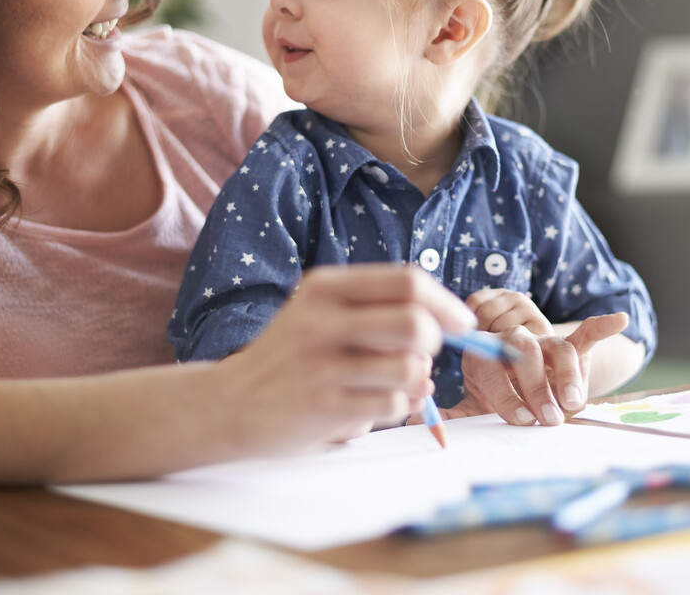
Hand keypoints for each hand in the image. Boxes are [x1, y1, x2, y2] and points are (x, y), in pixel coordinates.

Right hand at [217, 264, 475, 454]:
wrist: (227, 403)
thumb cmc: (288, 357)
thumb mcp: (320, 313)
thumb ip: (375, 310)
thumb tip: (447, 323)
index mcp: (325, 287)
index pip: (406, 281)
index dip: (446, 303)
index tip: (462, 323)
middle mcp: (321, 320)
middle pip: (414, 322)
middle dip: (433, 342)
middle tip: (423, 355)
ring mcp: (321, 365)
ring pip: (408, 368)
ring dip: (415, 380)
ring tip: (392, 384)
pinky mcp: (323, 407)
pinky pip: (392, 405)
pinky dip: (397, 407)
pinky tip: (372, 405)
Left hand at [443, 290, 628, 426]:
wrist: (523, 373)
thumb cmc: (496, 392)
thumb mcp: (474, 402)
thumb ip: (452, 412)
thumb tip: (414, 418)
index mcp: (485, 358)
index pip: (491, 369)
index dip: (505, 394)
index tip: (520, 419)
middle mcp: (514, 345)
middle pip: (523, 354)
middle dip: (535, 386)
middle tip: (546, 417)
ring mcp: (544, 344)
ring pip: (556, 349)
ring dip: (565, 375)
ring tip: (573, 402)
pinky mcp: (571, 346)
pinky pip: (586, 333)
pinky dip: (602, 325)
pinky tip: (619, 319)